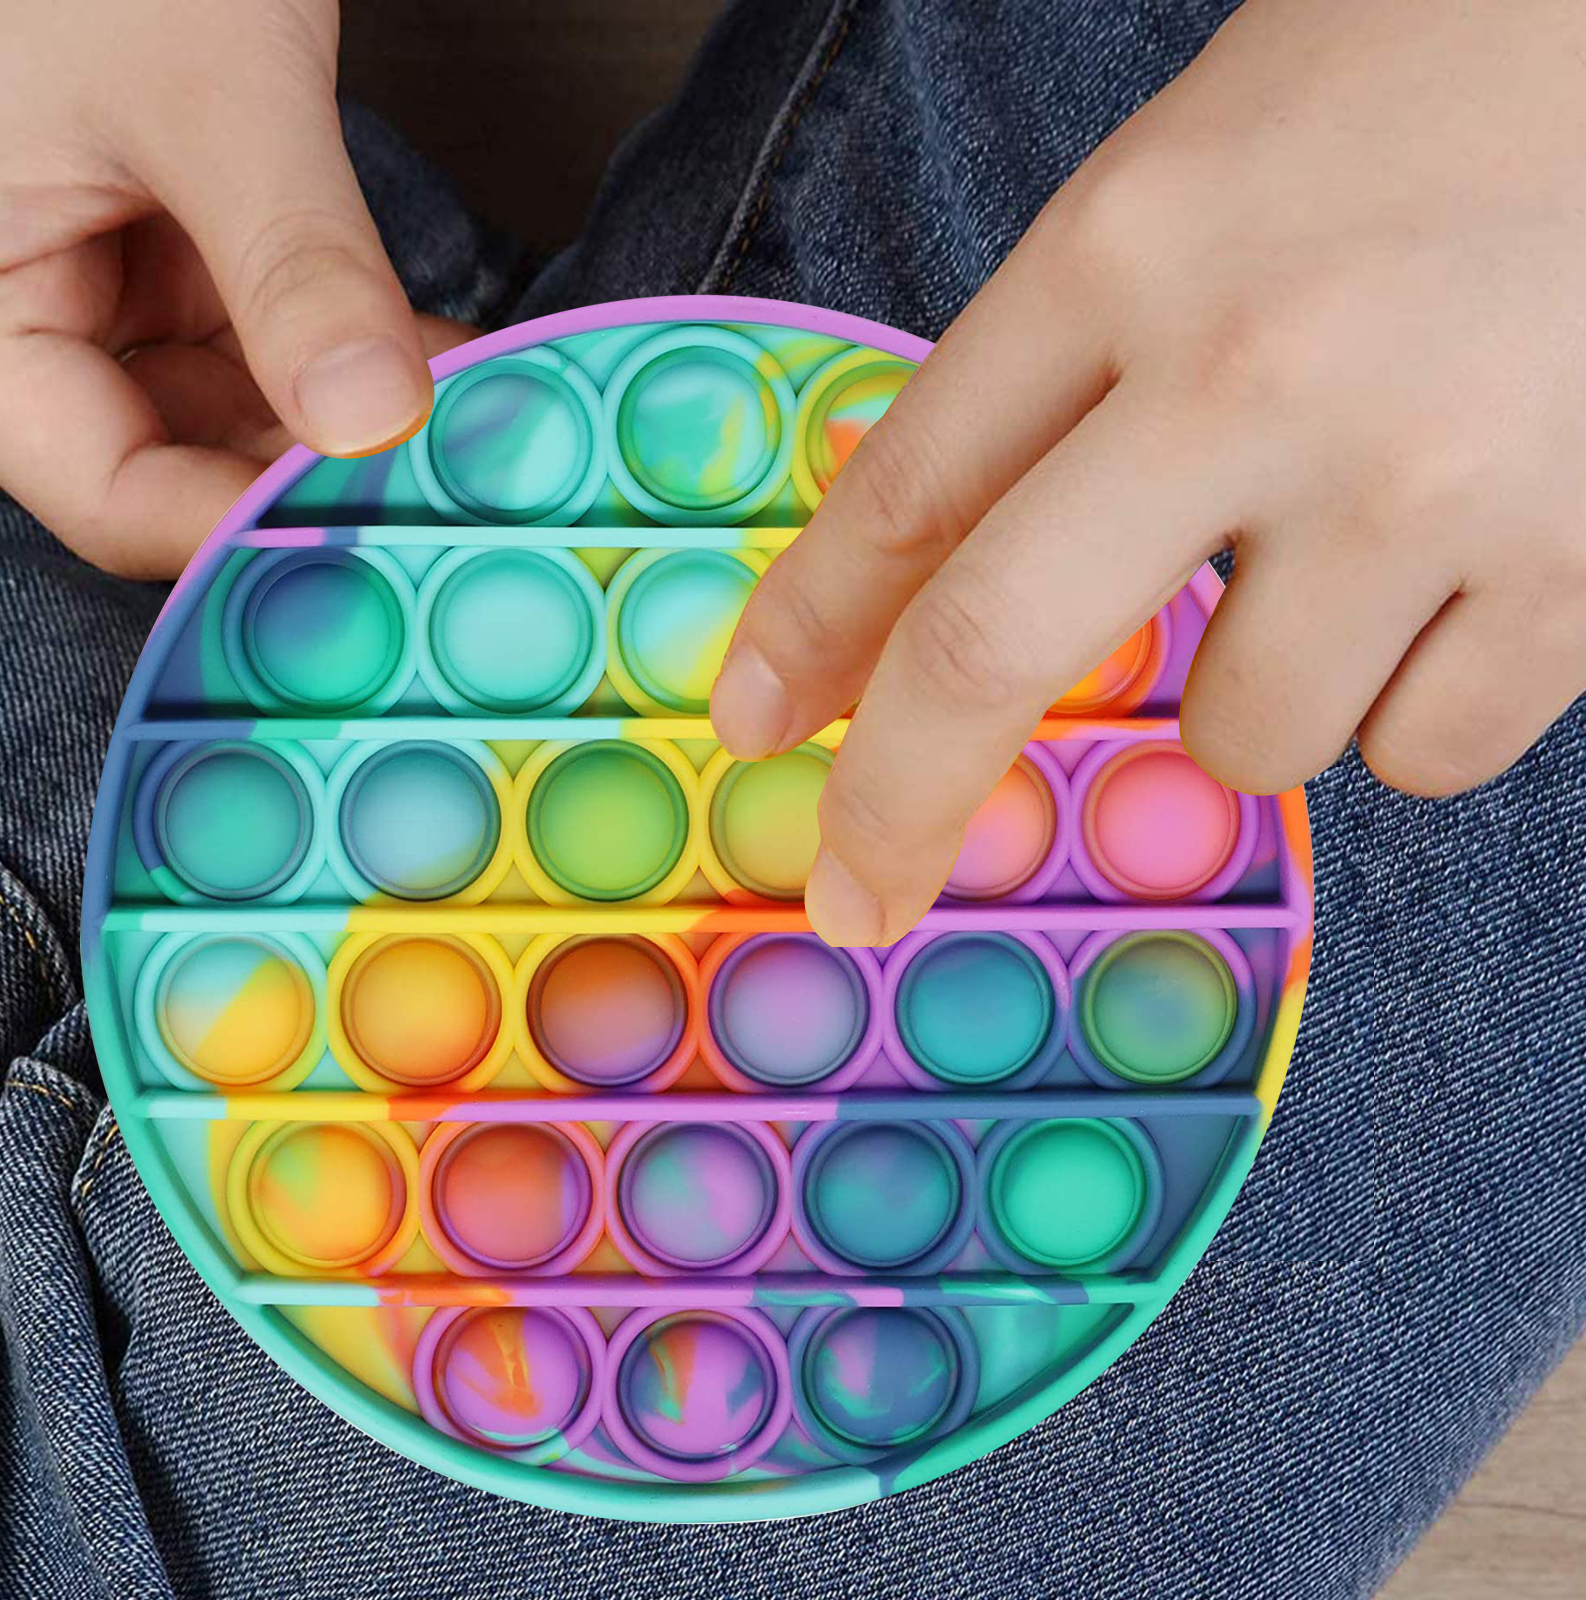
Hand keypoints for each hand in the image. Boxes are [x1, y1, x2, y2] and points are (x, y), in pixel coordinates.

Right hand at [0, 0, 468, 577]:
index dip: (238, 532)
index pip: (106, 492)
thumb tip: (372, 415)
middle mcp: (40, 313)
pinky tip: (454, 370)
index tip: (371, 535)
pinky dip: (367, 361)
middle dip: (321, 484)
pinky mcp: (190, 254)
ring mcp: (119, 286)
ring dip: (361, 433)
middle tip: (450, 501)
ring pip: (249, 417)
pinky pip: (284, 346)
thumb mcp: (204, 89)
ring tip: (472, 441)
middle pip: (187, 468)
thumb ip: (290, 259)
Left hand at [711, 0, 1585, 946]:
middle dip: (901, 806)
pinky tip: (1465, 575)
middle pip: (994, 651)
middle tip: (857, 893)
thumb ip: (1065, 369)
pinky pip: (1422, 753)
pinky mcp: (1576, 565)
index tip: (756, 729)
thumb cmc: (1428, 79)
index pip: (905, 488)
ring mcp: (1419, 479)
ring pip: (1245, 739)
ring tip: (1355, 550)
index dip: (806, 633)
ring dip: (1260, 694)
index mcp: (1130, 247)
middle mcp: (1251, 369)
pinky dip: (1414, 705)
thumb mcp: (1192, 184)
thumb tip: (935, 554)